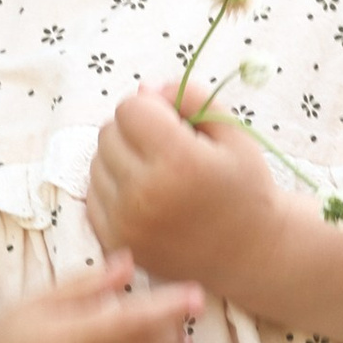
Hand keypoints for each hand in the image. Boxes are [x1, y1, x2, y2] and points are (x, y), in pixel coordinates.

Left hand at [87, 84, 286, 298]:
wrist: (250, 253)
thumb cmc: (246, 188)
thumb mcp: (233, 133)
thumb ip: (190, 99)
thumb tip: (144, 89)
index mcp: (179, 162)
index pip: (130, 109)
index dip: (152, 109)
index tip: (175, 124)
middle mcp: (146, 194)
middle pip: (108, 133)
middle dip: (134, 132)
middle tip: (168, 150)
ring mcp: (126, 222)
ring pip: (96, 162)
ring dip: (121, 160)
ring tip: (158, 175)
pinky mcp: (115, 241)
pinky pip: (92, 195)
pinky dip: (113, 188)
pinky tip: (145, 197)